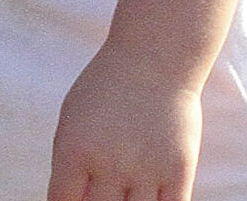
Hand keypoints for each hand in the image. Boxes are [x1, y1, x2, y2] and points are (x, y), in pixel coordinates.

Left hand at [47, 45, 203, 200]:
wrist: (154, 59)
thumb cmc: (106, 86)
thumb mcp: (71, 117)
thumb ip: (68, 161)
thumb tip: (70, 199)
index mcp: (74, 149)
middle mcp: (108, 166)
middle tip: (103, 193)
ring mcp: (145, 173)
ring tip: (124, 193)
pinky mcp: (178, 174)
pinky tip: (148, 199)